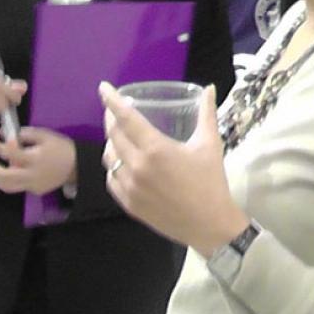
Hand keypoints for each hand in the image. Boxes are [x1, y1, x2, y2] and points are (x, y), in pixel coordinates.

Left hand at [0, 127, 76, 194]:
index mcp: (34, 159)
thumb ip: (24, 134)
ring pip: (7, 187)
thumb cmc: (61, 148)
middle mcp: (32, 175)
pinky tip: (8, 170)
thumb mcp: (45, 135)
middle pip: (4, 177)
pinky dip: (9, 180)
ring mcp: (33, 186)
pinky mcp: (35, 191)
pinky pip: (18, 187)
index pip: (10, 155)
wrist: (78, 166)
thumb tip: (5, 135)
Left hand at [99, 82, 246, 256]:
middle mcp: (137, 166)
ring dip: (111, 143)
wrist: (210, 225)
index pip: (125, 118)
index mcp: (155, 149)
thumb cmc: (211, 182)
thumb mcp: (210, 144)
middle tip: (115, 111)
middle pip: (113, 135)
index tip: (102, 88)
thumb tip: (209, 88)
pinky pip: (111, 179)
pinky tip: (121, 162)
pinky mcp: (128, 204)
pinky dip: (113, 167)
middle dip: (111, 119)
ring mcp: (130, 187)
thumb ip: (207, 114)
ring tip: (119, 136)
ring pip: (108, 157)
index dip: (111, 100)